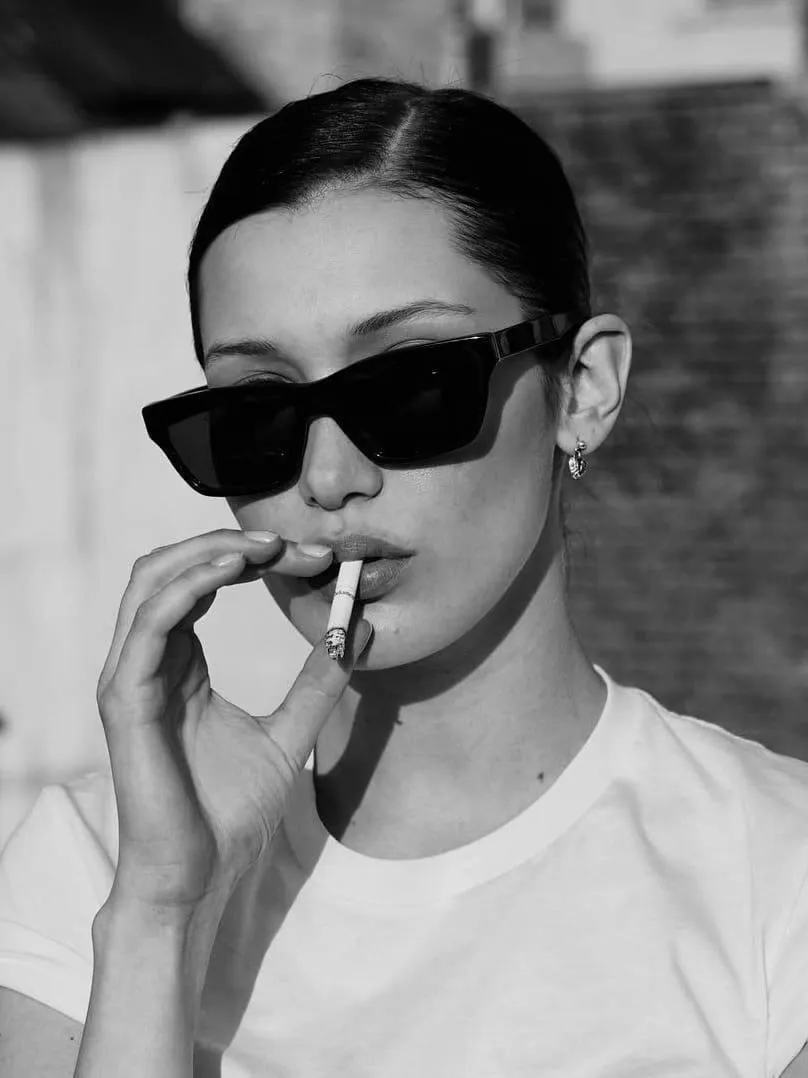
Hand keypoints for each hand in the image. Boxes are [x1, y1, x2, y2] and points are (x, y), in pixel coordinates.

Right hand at [95, 530, 369, 916]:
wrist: (203, 875)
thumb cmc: (229, 813)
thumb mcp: (290, 733)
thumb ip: (317, 683)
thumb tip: (357, 631)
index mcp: (180, 663)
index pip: (203, 581)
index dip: (252, 556)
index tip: (312, 556)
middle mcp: (150, 660)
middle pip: (172, 567)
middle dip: (232, 542)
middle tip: (293, 543)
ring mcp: (132, 676)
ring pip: (151, 580)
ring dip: (209, 550)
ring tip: (265, 547)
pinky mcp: (126, 699)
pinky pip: (148, 624)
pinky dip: (188, 586)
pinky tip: (232, 571)